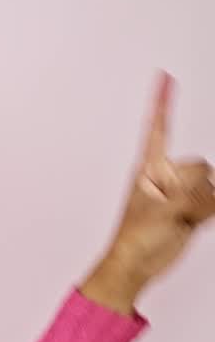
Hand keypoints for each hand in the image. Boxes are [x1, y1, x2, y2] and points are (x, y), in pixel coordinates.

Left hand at [100, 71, 212, 288]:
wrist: (138, 265)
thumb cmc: (135, 238)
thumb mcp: (159, 211)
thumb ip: (187, 193)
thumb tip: (206, 185)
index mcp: (148, 169)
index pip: (158, 129)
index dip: (161, 102)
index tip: (163, 76)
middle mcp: (167, 175)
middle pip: (200, 166)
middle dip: (193, 189)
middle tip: (171, 210)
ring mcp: (183, 191)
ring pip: (212, 185)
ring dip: (200, 205)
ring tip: (176, 220)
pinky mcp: (196, 206)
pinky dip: (208, 213)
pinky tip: (190, 223)